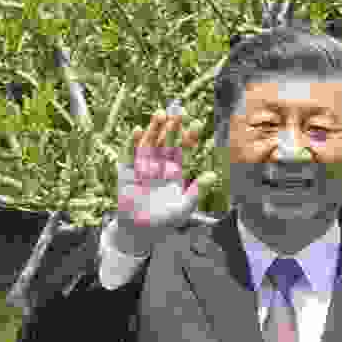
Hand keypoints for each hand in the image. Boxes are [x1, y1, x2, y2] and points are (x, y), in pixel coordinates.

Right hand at [113, 111, 198, 252]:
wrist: (139, 231)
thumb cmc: (164, 221)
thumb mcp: (183, 208)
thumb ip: (197, 192)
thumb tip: (213, 175)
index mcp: (175, 173)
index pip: (185, 151)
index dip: (190, 138)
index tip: (197, 123)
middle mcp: (161, 166)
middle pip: (168, 142)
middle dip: (173, 128)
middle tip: (180, 111)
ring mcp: (144, 167)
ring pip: (151, 144)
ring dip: (155, 130)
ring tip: (160, 113)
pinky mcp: (129, 171)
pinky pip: (131, 154)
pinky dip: (133, 142)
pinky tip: (138, 130)